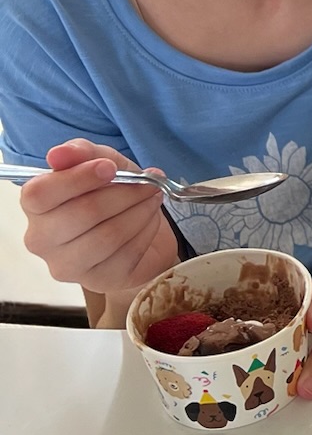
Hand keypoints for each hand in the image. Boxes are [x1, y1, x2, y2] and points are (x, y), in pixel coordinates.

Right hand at [18, 138, 176, 315]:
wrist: (141, 229)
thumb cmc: (113, 193)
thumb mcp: (103, 162)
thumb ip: (82, 152)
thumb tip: (59, 154)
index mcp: (36, 206)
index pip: (40, 194)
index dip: (77, 178)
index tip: (109, 167)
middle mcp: (42, 240)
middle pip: (82, 214)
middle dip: (124, 193)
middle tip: (148, 182)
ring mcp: (67, 266)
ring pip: (108, 235)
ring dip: (140, 210)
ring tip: (152, 197)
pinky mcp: (98, 281)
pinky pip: (127, 253)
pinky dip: (146, 230)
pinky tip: (150, 219)